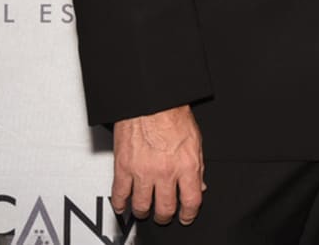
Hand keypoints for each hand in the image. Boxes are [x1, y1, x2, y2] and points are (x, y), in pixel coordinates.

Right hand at [111, 105, 204, 224]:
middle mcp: (165, 172)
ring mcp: (143, 172)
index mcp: (187, 165)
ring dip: (144, 212)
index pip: (191, 201)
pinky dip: (120, 204)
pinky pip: (119, 195)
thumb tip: (199, 186)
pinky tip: (123, 206)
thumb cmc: (173, 115)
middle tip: (164, 215)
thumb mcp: (195, 141)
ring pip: (142, 206)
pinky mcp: (123, 168)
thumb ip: (197, 167)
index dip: (189, 214)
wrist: (150, 101)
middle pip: (165, 208)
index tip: (186, 216)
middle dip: (165, 216)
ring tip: (145, 210)